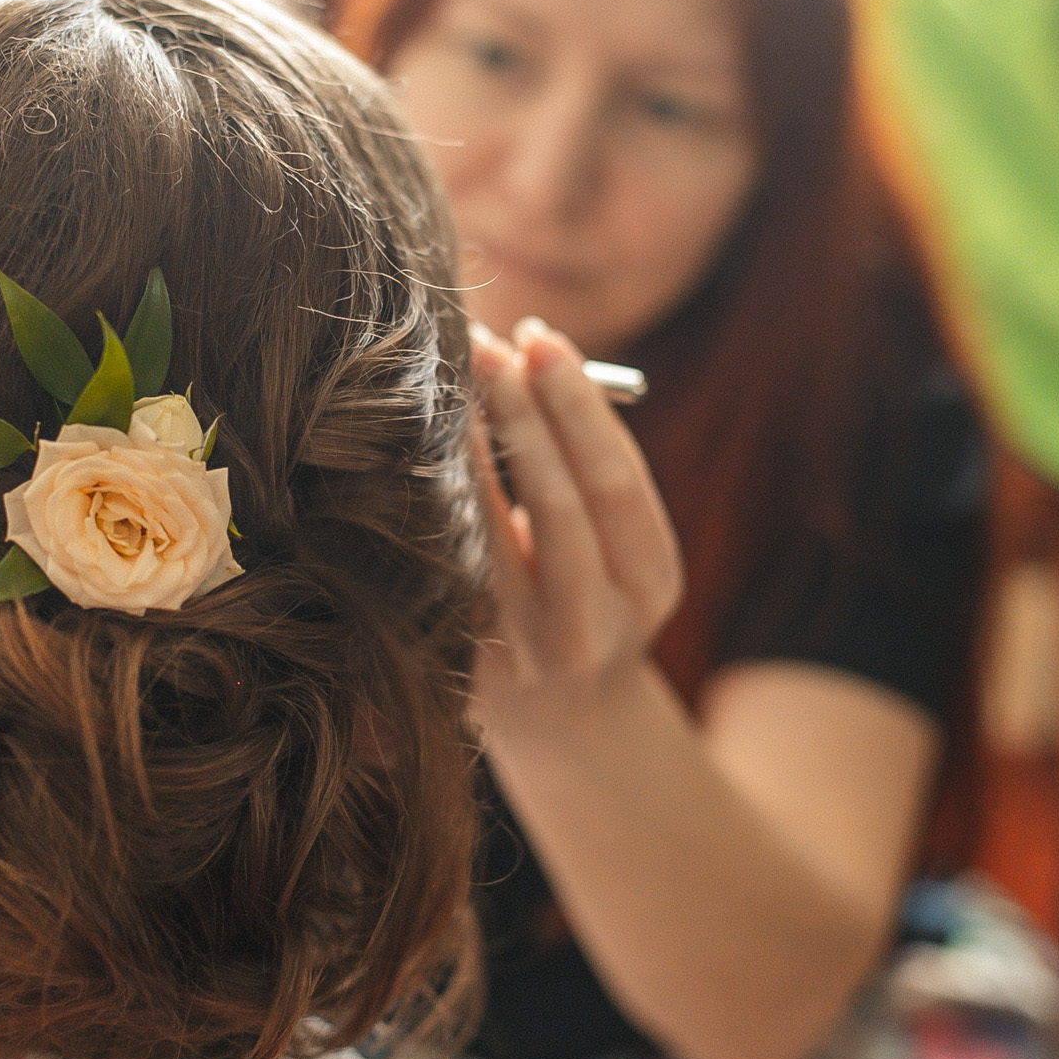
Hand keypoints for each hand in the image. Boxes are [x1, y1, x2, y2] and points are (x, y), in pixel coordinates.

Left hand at [470, 317, 683, 738]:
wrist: (562, 720)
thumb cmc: (585, 592)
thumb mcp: (615, 545)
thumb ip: (584, 466)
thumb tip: (521, 353)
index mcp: (650, 583)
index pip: (614, 482)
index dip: (577, 405)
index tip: (541, 339)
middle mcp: (594, 626)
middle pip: (561, 507)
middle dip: (523, 416)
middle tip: (486, 345)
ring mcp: (526, 657)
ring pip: (491, 541)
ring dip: (466, 455)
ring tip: (444, 388)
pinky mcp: (464, 669)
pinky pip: (443, 572)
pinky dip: (429, 506)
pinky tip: (408, 453)